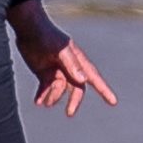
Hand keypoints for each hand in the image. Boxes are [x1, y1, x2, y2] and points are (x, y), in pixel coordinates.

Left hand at [11, 1, 116, 117]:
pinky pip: (45, 89)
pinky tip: (37, 102)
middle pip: (76, 89)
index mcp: (78, 61)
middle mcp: (69, 68)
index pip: (94, 78)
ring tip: (44, 102)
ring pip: (59, 91)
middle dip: (74, 101)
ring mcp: (57, 72)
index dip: (104, 90)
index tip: (113, 102)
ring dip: (53, 97)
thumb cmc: (47, 36)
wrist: (29, 29)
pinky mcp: (44, 74)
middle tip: (69, 112)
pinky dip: (42, 96)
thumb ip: (72, 64)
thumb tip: (83, 80)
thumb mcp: (61, 49)